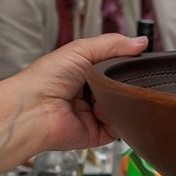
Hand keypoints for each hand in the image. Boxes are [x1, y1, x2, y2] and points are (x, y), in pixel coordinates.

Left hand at [0, 33, 146, 169]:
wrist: (33, 109)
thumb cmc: (46, 77)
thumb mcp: (81, 49)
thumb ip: (113, 44)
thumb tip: (141, 42)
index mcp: (82, 73)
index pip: (113, 68)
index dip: (125, 64)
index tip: (139, 59)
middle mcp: (88, 94)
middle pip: (119, 88)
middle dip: (126, 84)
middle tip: (132, 77)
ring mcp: (93, 115)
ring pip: (122, 108)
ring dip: (122, 101)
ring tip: (114, 93)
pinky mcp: (96, 134)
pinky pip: (118, 128)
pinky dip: (119, 120)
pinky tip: (108, 110)